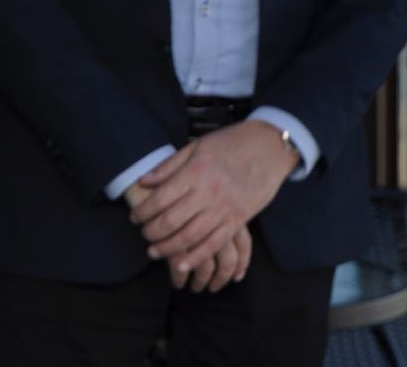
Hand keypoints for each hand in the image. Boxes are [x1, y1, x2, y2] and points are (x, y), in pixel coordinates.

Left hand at [125, 154, 251, 290]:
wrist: (271, 145)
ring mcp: (225, 207)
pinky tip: (182, 264)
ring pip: (190, 237)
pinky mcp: (239, 218)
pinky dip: (196, 257)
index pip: (159, 200)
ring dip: (168, 249)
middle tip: (144, 236)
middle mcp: (208, 192)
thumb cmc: (233, 142)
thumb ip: (170, 165)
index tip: (135, 217)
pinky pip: (215, 244)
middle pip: (171, 222)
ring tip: (156, 251)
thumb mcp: (198, 146)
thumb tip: (144, 182)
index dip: (142, 212)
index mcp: (195, 172)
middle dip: (151, 233)